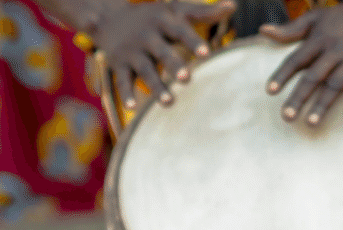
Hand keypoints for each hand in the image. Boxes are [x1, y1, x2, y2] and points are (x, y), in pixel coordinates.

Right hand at [90, 0, 236, 108]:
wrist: (109, 17)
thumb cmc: (155, 18)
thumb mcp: (176, 10)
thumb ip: (204, 12)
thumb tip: (233, 6)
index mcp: (163, 22)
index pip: (180, 32)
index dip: (193, 42)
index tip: (207, 53)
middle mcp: (146, 37)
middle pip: (162, 52)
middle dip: (173, 65)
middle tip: (186, 78)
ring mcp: (131, 52)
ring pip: (145, 71)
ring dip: (156, 86)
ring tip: (170, 103)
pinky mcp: (118, 65)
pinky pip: (122, 81)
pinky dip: (125, 94)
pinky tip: (133, 108)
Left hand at [260, 0, 342, 125]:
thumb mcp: (317, 17)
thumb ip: (291, 29)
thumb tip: (263, 30)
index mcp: (320, 39)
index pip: (297, 59)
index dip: (282, 75)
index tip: (269, 91)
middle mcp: (336, 49)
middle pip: (313, 76)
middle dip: (299, 97)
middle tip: (286, 117)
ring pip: (336, 84)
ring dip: (323, 104)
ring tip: (311, 123)